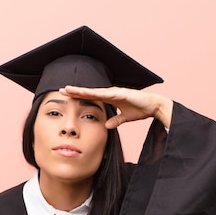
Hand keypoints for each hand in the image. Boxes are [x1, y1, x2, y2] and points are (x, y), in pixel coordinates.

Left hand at [59, 85, 173, 128]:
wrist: (154, 106)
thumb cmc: (141, 109)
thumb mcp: (125, 118)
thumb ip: (115, 121)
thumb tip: (106, 125)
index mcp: (110, 97)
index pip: (90, 96)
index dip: (78, 96)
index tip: (67, 96)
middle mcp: (110, 93)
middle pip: (89, 91)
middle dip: (75, 91)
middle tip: (61, 89)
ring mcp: (115, 92)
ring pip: (95, 91)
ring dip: (82, 90)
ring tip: (69, 89)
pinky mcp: (122, 93)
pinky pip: (107, 94)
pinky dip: (97, 93)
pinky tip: (88, 92)